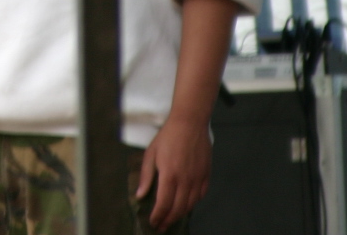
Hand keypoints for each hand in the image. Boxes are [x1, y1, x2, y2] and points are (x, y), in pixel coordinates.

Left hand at [136, 113, 210, 229]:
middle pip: (178, 209)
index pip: (164, 204)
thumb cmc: (167, 137)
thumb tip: (140, 195)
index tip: (153, 223)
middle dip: (168, 220)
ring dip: (180, 215)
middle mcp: (185, 181)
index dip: (158, 217)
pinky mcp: (206, 175)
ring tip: (172, 218)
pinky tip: (187, 205)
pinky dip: (193, 204)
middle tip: (161, 226)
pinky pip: (201, 195)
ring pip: (190, 205)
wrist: (190, 123)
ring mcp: (198, 179)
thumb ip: (146, 176)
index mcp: (169, 176)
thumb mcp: (151, 154)